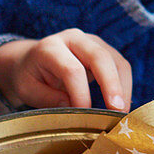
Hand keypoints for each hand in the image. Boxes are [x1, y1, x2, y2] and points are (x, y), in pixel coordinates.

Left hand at [0, 30, 131, 112]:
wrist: (32, 60)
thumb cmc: (30, 77)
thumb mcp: (28, 90)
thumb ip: (48, 99)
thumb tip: (73, 108)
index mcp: (50, 48)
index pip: (71, 69)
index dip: (81, 94)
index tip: (86, 115)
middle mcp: (73, 38)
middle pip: (99, 57)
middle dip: (111, 85)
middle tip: (118, 111)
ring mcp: (91, 42)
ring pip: (116, 60)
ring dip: (123, 88)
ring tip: (122, 113)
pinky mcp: (104, 50)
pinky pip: (121, 66)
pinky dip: (125, 86)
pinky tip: (122, 105)